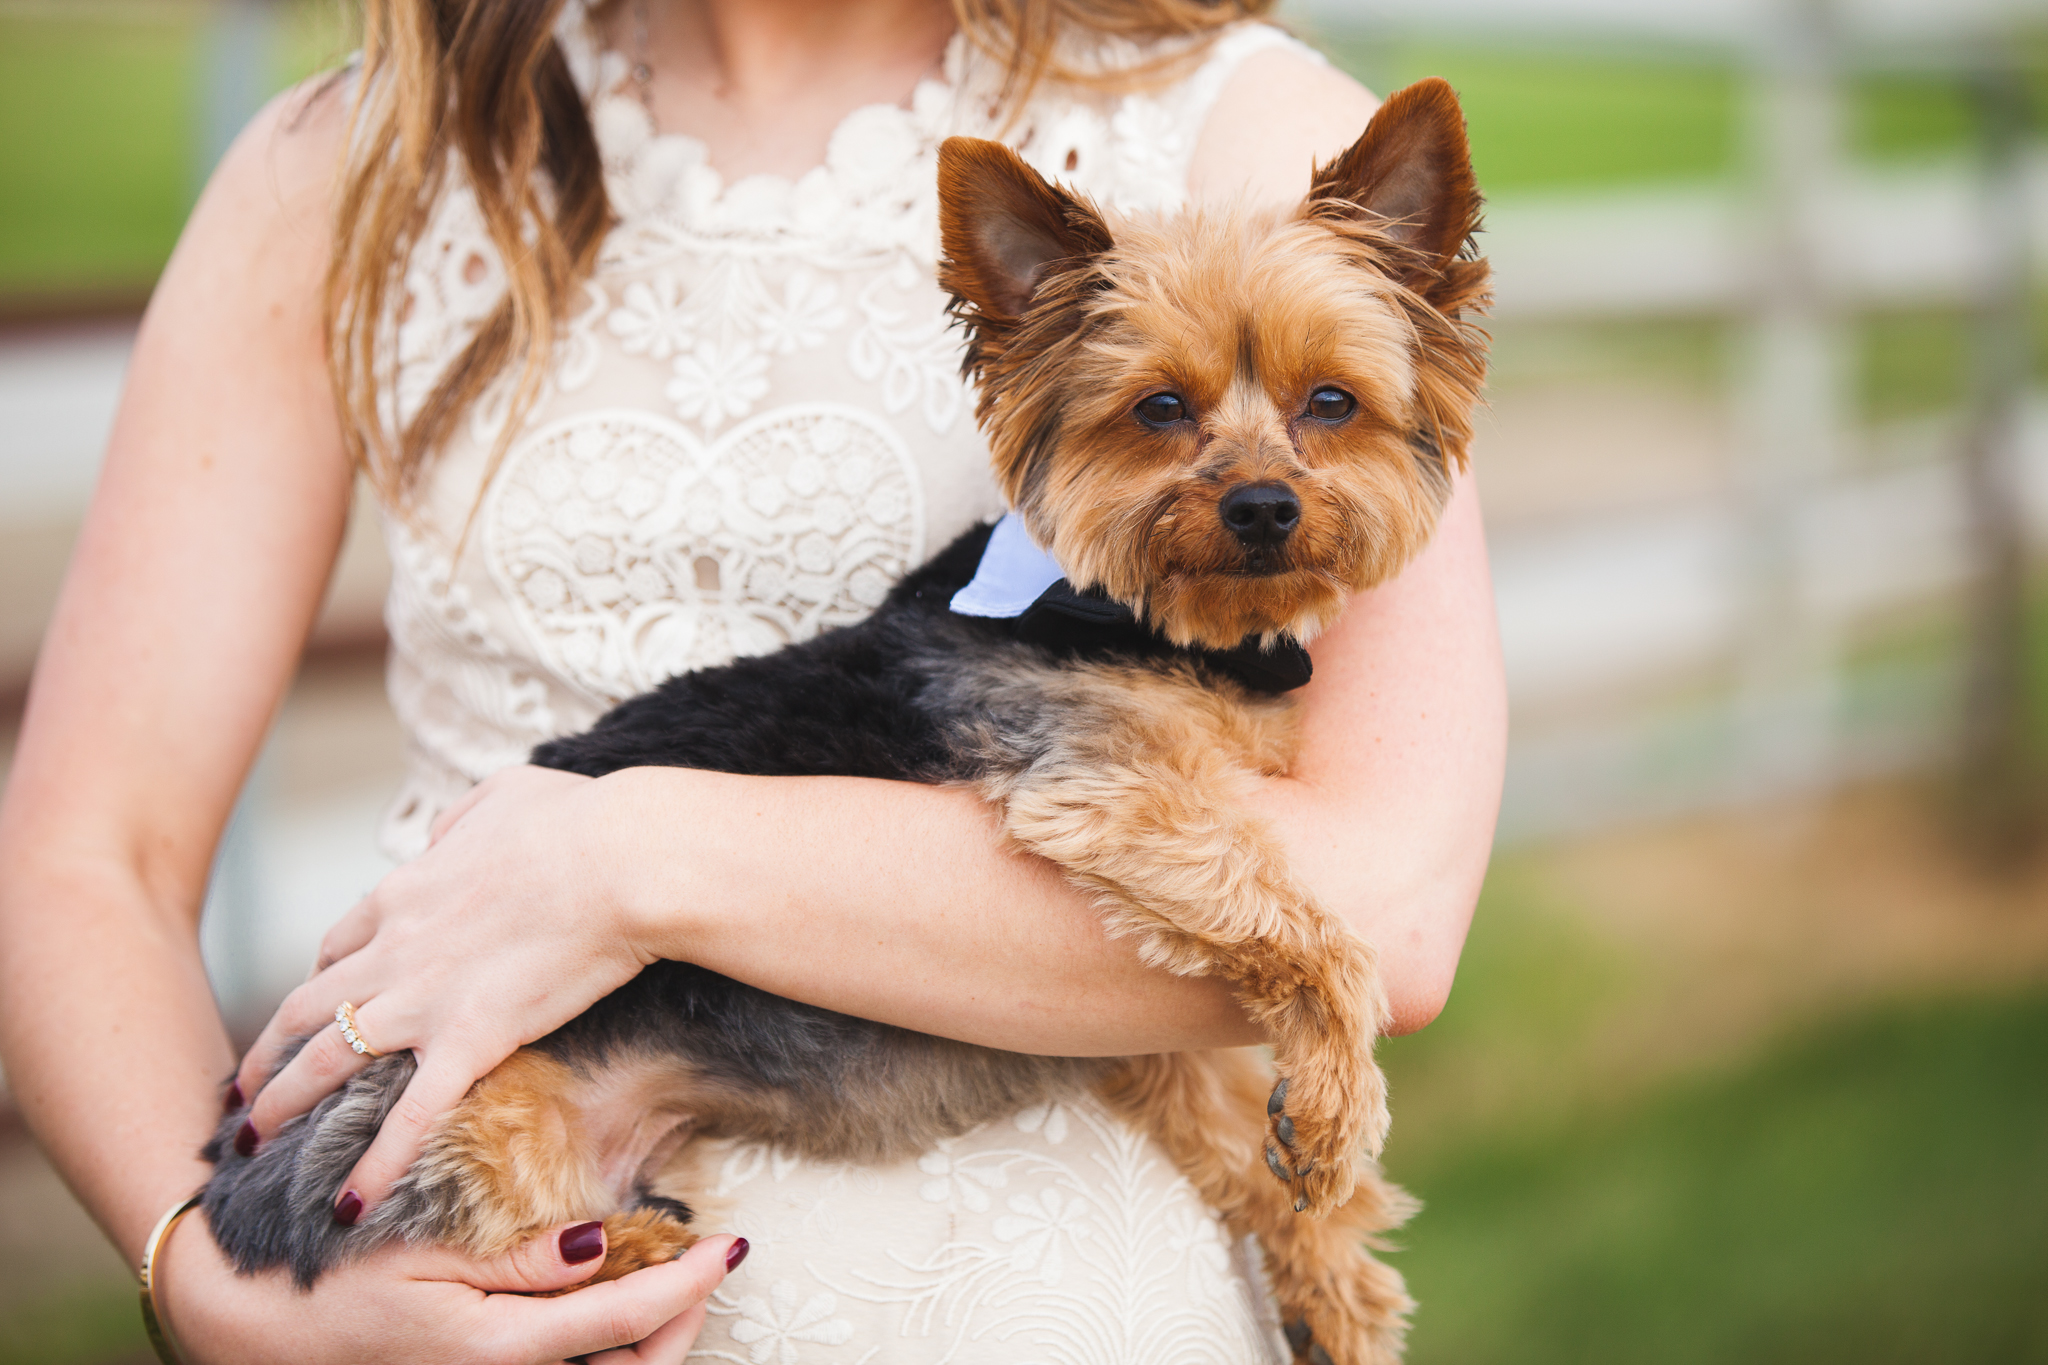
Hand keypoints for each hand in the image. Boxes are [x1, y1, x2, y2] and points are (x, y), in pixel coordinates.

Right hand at [162, 1205, 744, 1364]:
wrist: (255, 1328)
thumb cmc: (331, 1279)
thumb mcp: (423, 1251)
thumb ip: (518, 1259)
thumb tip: (600, 1246)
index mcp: (496, 1350)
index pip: (624, 1323)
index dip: (687, 1284)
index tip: (729, 1245)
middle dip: (682, 1322)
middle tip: (705, 1264)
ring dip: (649, 1338)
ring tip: (670, 1277)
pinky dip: (605, 1347)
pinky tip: (606, 1296)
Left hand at [235, 765, 656, 1214]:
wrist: (620, 858)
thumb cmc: (580, 820)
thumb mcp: (505, 796)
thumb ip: (462, 819)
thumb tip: (446, 834)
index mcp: (405, 892)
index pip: (338, 946)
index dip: (318, 982)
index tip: (311, 1011)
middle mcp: (394, 949)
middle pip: (307, 1008)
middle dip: (268, 1053)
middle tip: (242, 1092)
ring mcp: (425, 999)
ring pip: (328, 1062)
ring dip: (284, 1105)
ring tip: (254, 1144)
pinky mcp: (471, 1040)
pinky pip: (410, 1116)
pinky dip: (373, 1165)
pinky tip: (349, 1204)